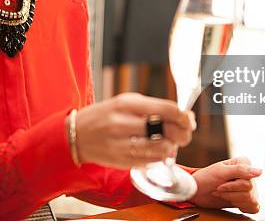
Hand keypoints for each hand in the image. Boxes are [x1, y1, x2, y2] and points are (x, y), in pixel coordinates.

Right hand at [75, 93, 194, 168]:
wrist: (76, 135)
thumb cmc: (105, 116)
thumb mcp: (125, 103)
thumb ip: (152, 107)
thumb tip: (181, 116)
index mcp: (126, 104)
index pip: (165, 109)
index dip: (183, 116)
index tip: (188, 118)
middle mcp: (122, 123)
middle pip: (165, 130)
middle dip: (182, 133)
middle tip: (185, 132)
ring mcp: (120, 144)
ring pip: (159, 149)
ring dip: (171, 147)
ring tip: (169, 142)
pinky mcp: (120, 161)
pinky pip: (149, 161)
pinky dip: (158, 156)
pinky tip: (156, 150)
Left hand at [190, 157, 260, 213]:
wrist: (198, 191)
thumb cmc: (206, 178)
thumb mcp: (220, 171)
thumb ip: (240, 170)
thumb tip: (259, 172)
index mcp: (244, 163)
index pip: (248, 180)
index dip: (233, 185)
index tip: (221, 183)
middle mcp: (249, 175)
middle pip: (249, 191)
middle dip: (230, 193)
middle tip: (218, 189)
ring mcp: (250, 188)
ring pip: (250, 200)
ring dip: (232, 199)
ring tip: (222, 194)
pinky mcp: (248, 199)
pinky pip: (254, 207)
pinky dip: (242, 207)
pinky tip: (233, 202)